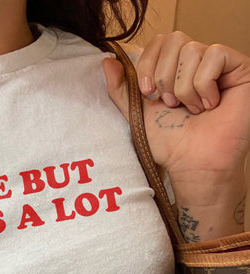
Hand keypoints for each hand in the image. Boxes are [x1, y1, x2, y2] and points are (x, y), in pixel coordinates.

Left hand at [102, 31, 249, 238]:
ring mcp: (219, 64)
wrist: (194, 164)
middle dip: (165, 76)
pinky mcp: (238, 67)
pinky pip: (214, 55)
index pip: (159, 41)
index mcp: (174, 68)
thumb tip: (108, 61)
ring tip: (192, 110)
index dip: (148, 63)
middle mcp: (197, 62)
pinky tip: (211, 105)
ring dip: (184, 88)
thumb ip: (121, 90)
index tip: (147, 92)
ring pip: (193, 50)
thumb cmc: (171, 144)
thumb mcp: (137, 115)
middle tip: (171, 105)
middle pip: (175, 39)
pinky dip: (204, 85)